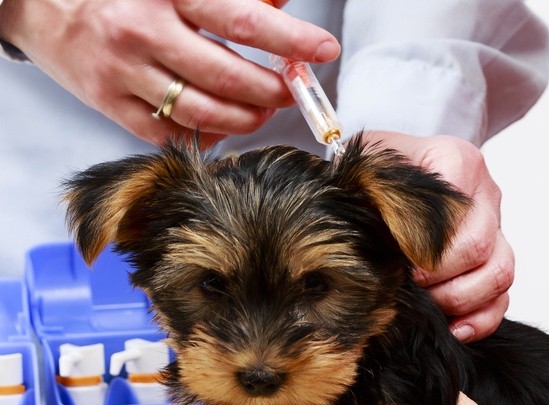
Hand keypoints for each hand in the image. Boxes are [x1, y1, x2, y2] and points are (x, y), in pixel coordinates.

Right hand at [0, 0, 339, 145]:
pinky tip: (220, 123)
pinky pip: (169, 133)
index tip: (323, 50)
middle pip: (228, 76)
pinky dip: (204, 133)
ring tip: (263, 109)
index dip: (290, 40)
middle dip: (273, 90)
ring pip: (204, 112)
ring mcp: (123, 72)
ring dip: (246, 117)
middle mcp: (143, 32)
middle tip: (293, 90)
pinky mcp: (109, 103)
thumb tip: (278, 5)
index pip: (242, 20)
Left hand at [362, 131, 512, 341]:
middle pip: (478, 245)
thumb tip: (370, 236)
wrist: (394, 169)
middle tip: (407, 284)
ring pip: (499, 272)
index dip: (425, 241)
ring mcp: (497, 229)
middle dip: (439, 274)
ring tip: (427, 304)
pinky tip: (452, 328)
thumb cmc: (381, 168)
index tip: (399, 256)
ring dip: (459, 298)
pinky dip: (480, 319)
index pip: (455, 207)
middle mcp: (485, 194)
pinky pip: (502, 298)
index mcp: (458, 161)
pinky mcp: (495, 260)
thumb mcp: (369, 161)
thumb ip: (371, 187)